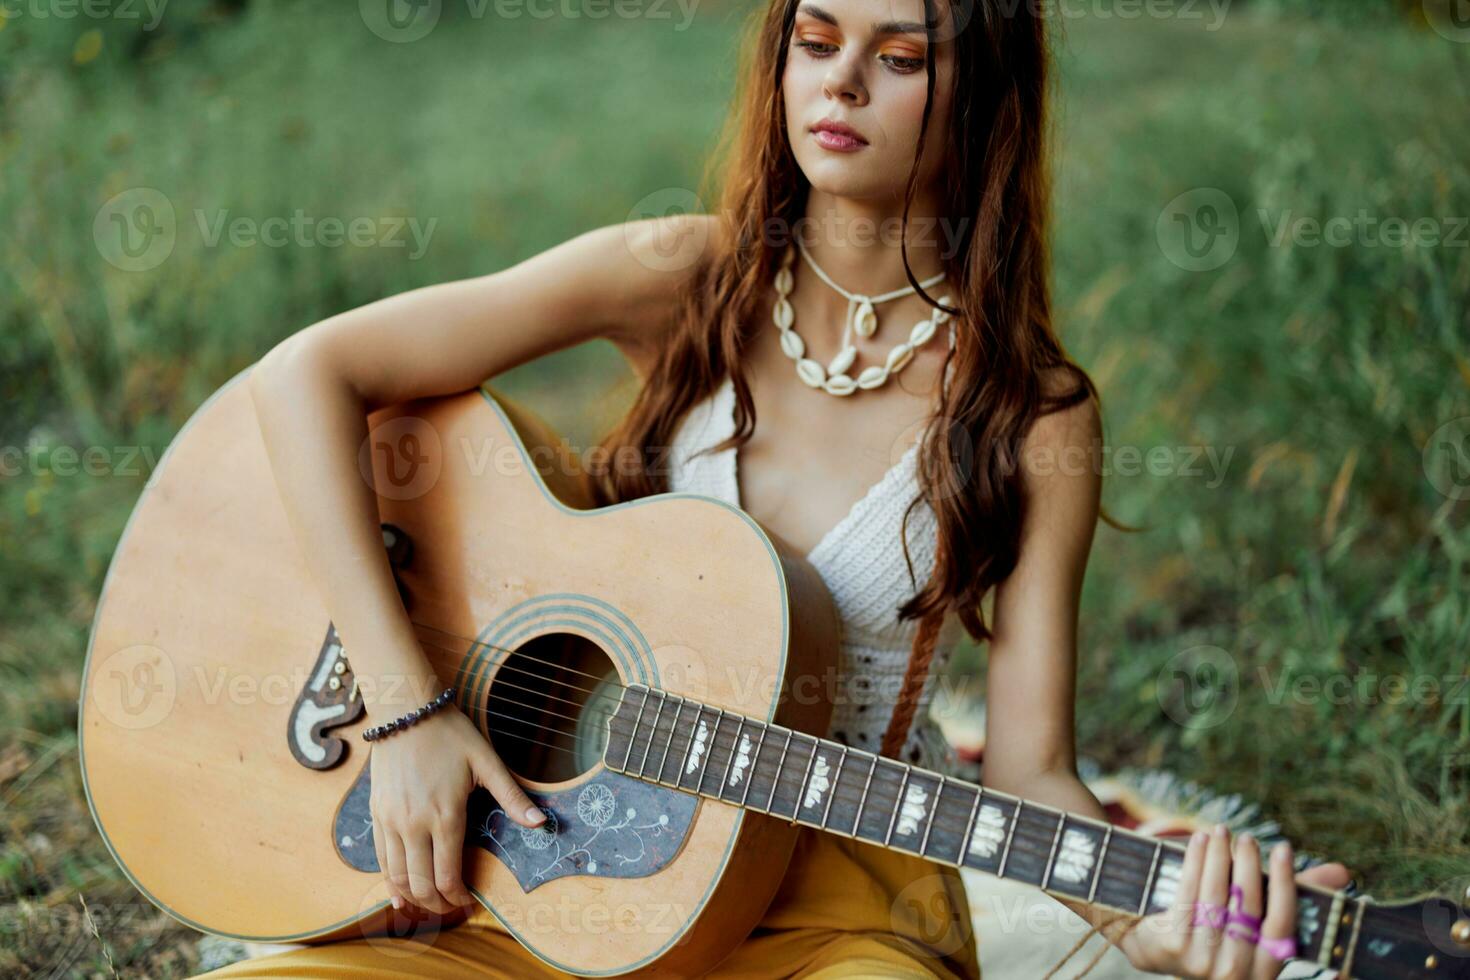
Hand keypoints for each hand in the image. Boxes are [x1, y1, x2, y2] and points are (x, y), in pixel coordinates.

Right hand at [368, 698, 543, 914]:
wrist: (405, 711)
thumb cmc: (450, 734)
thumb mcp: (486, 762)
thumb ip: (512, 796)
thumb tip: (542, 822)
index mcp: (445, 815)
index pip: (448, 876)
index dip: (459, 898)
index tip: (469, 902)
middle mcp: (413, 825)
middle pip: (422, 885)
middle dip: (438, 905)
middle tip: (452, 908)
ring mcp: (390, 821)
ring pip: (397, 877)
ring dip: (414, 898)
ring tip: (430, 904)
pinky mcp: (376, 814)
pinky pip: (380, 859)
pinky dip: (390, 882)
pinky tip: (399, 894)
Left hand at [1116, 823, 1352, 978]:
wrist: (1156, 949)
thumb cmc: (1219, 930)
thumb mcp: (1256, 920)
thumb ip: (1295, 896)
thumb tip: (1342, 872)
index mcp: (1266, 969)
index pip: (1283, 924)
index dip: (1286, 884)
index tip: (1284, 849)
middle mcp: (1237, 971)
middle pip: (1247, 906)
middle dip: (1247, 865)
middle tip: (1246, 837)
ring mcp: (1203, 961)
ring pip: (1217, 896)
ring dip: (1220, 857)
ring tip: (1222, 831)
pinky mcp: (1173, 945)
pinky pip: (1189, 893)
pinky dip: (1196, 862)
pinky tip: (1201, 841)